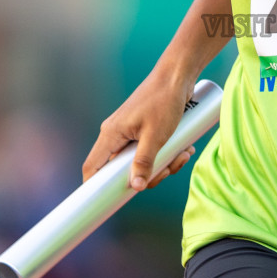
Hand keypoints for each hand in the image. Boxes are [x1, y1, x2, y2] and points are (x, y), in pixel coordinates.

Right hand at [82, 69, 197, 190]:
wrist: (178, 75)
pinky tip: (184, 148)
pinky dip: (167, 154)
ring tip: (182, 153)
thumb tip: (136, 187)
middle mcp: (117, 134)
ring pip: (141, 162)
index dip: (95, 187)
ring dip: (163, 164)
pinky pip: (151, 151)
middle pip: (123, 170)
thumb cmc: (164, 100)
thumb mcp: (156, 135)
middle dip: (149, 175)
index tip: (106, 202)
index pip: (93, 167)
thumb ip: (145, 162)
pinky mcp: (144, 130)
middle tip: (169, 170)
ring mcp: (131, 132)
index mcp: (111, 134)